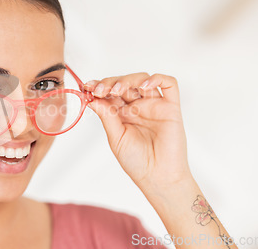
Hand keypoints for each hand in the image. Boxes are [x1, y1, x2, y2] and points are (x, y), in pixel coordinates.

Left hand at [85, 73, 190, 191]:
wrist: (158, 178)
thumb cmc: (137, 161)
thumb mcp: (116, 138)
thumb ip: (107, 116)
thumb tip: (92, 98)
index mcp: (122, 113)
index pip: (109, 92)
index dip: (98, 86)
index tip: (86, 86)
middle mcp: (137, 106)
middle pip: (124, 83)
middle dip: (109, 82)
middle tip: (99, 89)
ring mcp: (154, 105)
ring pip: (142, 79)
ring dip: (128, 80)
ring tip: (117, 90)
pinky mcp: (171, 108)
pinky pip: (169, 84)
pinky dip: (157, 78)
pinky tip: (144, 85)